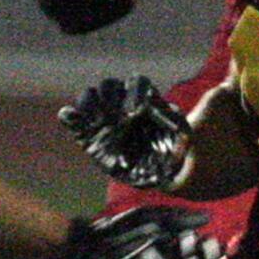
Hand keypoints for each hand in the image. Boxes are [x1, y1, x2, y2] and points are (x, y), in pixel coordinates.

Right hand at [59, 74, 189, 188]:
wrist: (159, 175)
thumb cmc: (174, 151)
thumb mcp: (185, 132)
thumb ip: (181, 117)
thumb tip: (189, 98)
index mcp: (144, 99)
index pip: (136, 83)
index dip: (135, 92)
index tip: (138, 111)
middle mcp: (122, 104)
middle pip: (109, 85)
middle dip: (111, 96)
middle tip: (118, 116)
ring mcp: (103, 119)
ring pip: (90, 97)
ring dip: (89, 102)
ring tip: (95, 118)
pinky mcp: (88, 136)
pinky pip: (74, 120)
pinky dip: (69, 116)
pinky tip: (69, 116)